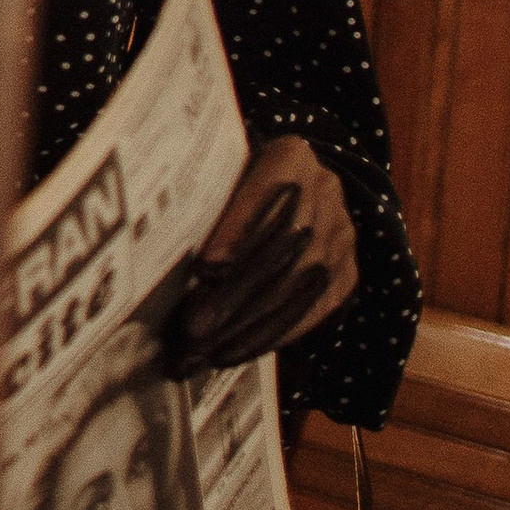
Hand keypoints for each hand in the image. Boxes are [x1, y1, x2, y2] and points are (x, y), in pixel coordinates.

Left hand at [172, 136, 358, 371]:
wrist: (304, 190)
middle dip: (231, 298)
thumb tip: (164, 244)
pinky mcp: (345, 274)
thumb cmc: (241, 184)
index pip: (263, 192)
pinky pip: (309, 312)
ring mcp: (340, 236)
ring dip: (244, 328)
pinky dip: (270, 337)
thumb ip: (207, 198)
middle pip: (276, 253)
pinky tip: (235, 353)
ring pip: (291, 289)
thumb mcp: (227, 172)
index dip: (236, 231)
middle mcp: (324, 192)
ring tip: (203, 353)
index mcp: (290, 156)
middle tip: (191, 332)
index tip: (205, 267)